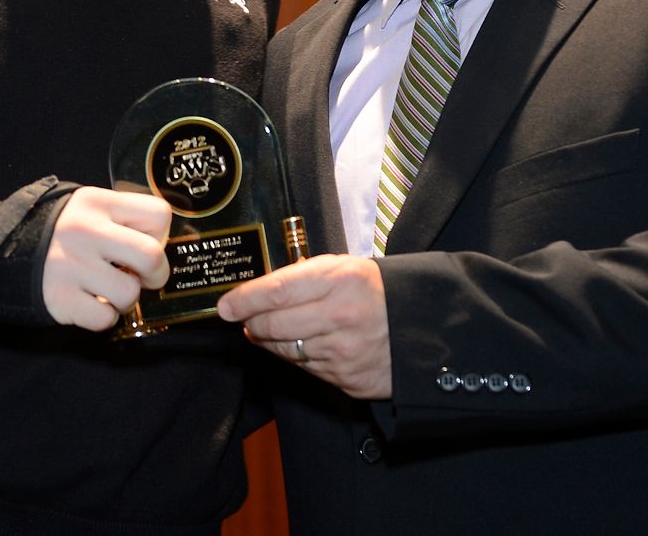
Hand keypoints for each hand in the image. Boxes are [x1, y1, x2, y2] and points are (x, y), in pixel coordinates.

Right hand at [42, 187, 170, 329]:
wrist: (3, 251)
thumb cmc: (59, 232)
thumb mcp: (87, 208)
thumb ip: (121, 218)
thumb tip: (161, 244)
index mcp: (97, 203)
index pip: (158, 214)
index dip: (160, 235)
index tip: (144, 243)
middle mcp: (86, 231)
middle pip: (152, 256)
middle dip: (156, 274)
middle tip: (143, 277)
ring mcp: (72, 266)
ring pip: (130, 293)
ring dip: (126, 298)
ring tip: (109, 289)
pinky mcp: (60, 298)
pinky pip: (105, 318)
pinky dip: (104, 316)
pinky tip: (91, 302)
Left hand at [217, 254, 390, 398]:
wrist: (421, 326)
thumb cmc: (377, 292)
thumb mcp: (345, 268)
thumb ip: (303, 277)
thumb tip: (259, 292)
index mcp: (340, 280)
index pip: (276, 291)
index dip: (244, 300)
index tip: (225, 306)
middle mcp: (340, 316)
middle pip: (273, 324)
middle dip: (251, 323)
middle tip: (244, 318)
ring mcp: (343, 351)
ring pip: (284, 350)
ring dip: (268, 341)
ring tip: (267, 329)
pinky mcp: (346, 378)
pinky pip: (304, 368)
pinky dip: (293, 357)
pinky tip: (296, 345)